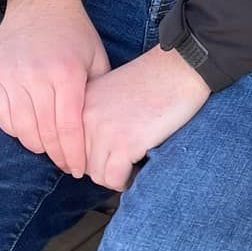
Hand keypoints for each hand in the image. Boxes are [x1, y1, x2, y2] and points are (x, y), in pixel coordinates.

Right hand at [0, 0, 108, 176]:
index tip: (79, 170)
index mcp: (66, 74)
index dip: (74, 155)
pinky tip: (30, 133)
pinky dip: (16, 131)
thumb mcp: (96, 57)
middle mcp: (36, 78)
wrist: (40, 1)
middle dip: (58, 157)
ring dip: (37, 147)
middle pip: (45, 134)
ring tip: (51, 150)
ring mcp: (12, 78)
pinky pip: (2, 117)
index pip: (68, 129)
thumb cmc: (74, 31)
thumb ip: (98, 93)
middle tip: (67, 166)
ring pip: (22, 130)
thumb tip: (103, 130)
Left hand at [82, 46, 209, 191]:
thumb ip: (95, 117)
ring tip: (131, 166)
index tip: (107, 159)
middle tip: (123, 163)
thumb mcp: (111, 94)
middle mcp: (85, 117)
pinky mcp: (125, 143)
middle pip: (84, 164)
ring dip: (115, 177)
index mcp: (80, 103)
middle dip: (103, 168)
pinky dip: (126, 181)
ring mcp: (103, 130)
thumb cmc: (154, 82)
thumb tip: (90, 156)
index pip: (71, 146)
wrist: (180, 69)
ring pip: (98, 175)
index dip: (89, 158)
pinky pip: (114, 179)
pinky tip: (138, 169)